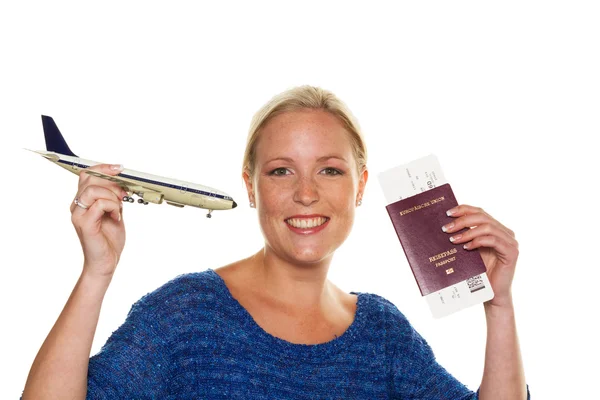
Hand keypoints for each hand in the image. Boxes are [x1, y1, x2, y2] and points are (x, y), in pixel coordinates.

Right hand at [70, 163, 127, 279]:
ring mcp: (79, 215)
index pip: (87, 175)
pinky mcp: (85, 224)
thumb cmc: (108, 240)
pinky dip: (113, 207)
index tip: (120, 169)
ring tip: (119, 208)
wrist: (105, 262)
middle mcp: (77, 206)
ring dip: (112, 196)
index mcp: (83, 202)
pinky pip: (99, 204)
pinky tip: (117, 217)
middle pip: (90, 179)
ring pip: (93, 190)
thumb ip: (113, 197)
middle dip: (111, 182)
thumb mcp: (114, 212)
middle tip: (123, 194)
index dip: (103, 168)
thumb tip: (122, 182)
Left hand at [442, 205, 518, 307]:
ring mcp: (510, 242)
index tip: (447, 213)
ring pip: (488, 227)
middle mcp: (505, 232)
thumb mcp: (470, 250)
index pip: (479, 212)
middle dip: (462, 220)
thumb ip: (464, 236)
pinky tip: (466, 248)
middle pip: (482, 217)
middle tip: (446, 228)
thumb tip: (444, 225)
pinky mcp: (512, 252)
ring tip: (453, 239)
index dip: (464, 209)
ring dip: (468, 232)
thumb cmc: (479, 271)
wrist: (491, 293)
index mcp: (496, 228)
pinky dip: (478, 241)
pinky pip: (494, 241)